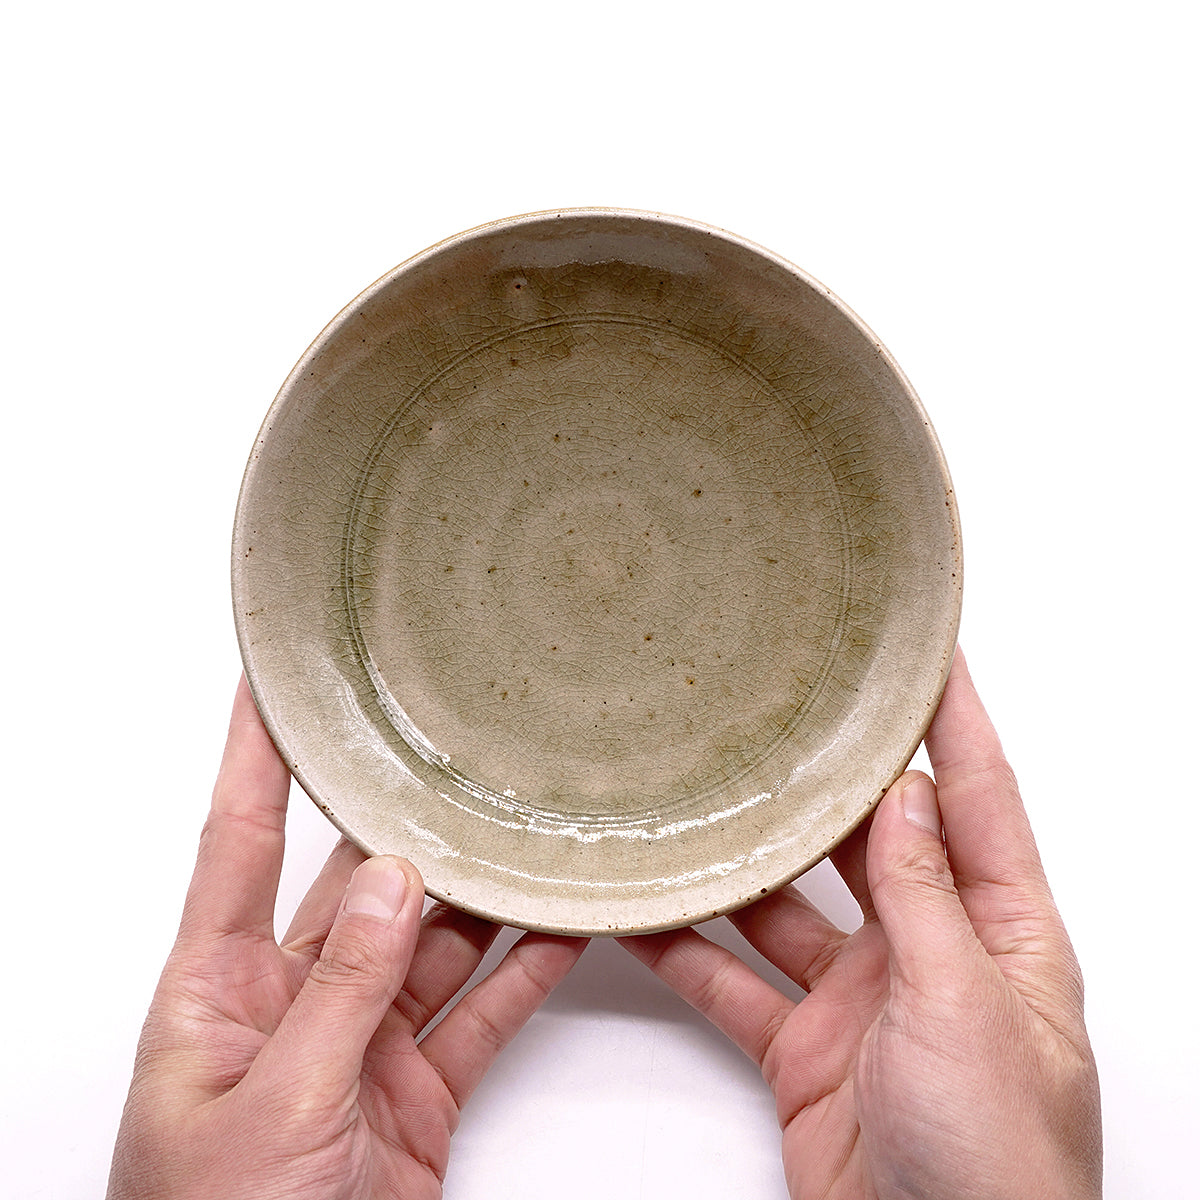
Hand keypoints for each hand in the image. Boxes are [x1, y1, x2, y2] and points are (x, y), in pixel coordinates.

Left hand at [108, 679, 585, 1199]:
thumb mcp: (275, 1105)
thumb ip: (342, 989)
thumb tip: (393, 879)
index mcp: (217, 989)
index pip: (236, 842)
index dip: (251, 756)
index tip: (270, 683)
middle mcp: (291, 1000)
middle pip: (358, 882)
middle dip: (407, 819)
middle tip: (456, 748)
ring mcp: (360, 1043)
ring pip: (434, 941)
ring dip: (483, 893)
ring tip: (531, 827)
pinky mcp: (417, 1090)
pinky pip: (480, 1012)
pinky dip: (525, 972)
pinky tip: (564, 926)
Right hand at [621, 649, 1101, 1198]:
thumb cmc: (1002, 1163)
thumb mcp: (967, 1009)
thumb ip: (925, 899)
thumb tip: (905, 795)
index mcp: (1000, 929)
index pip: (976, 793)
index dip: (953, 715)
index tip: (923, 648)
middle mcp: (930, 949)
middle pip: (868, 837)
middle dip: (821, 778)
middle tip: (770, 709)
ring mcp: (862, 997)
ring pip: (786, 903)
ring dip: (736, 863)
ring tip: (686, 802)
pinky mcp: (805, 1047)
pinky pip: (735, 981)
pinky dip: (687, 951)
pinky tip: (641, 916)